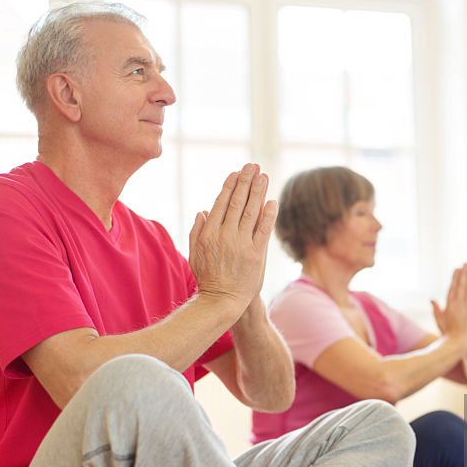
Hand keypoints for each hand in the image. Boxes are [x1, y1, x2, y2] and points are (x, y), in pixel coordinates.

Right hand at [189, 164, 276, 311]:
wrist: (222, 301)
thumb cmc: (208, 277)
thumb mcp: (195, 254)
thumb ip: (197, 231)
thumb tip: (203, 211)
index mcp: (209, 233)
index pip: (221, 203)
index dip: (230, 186)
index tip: (236, 173)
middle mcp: (225, 235)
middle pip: (237, 202)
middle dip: (246, 181)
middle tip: (252, 166)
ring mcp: (241, 243)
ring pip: (251, 211)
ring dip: (258, 191)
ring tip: (263, 176)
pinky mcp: (256, 253)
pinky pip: (263, 229)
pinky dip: (268, 214)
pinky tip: (272, 201)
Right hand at [431, 263, 466, 350]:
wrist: (460, 345)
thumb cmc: (448, 335)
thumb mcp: (440, 322)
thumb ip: (436, 310)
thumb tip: (432, 299)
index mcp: (449, 306)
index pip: (453, 288)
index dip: (455, 277)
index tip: (457, 268)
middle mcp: (459, 304)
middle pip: (462, 285)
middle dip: (465, 273)